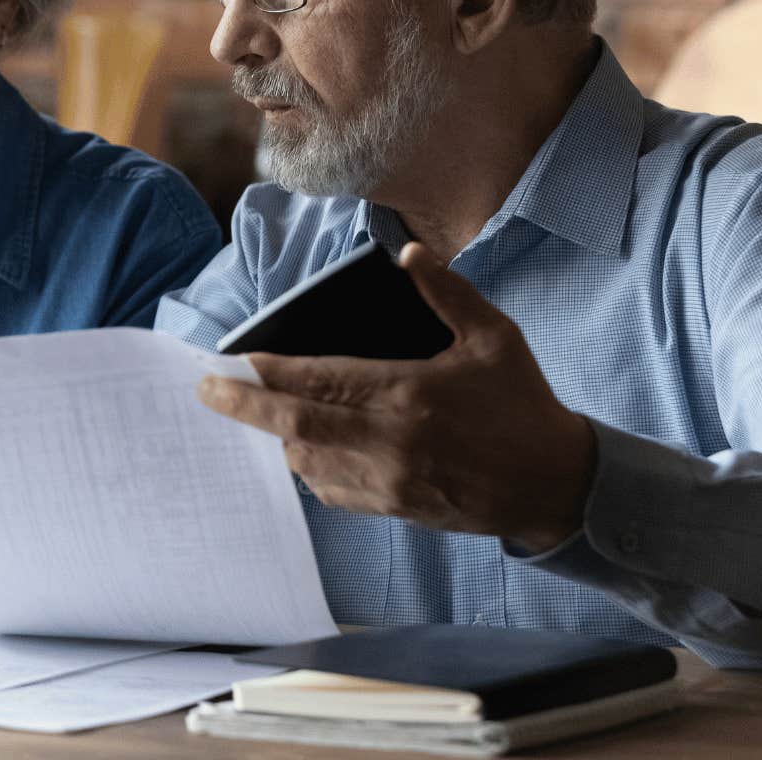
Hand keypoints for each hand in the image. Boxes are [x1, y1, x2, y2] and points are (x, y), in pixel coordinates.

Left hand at [198, 242, 597, 553]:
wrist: (556, 486)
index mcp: (408, 394)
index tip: (232, 362)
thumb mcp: (494, 338)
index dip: (270, 373)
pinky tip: (299, 448)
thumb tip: (410, 252)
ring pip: (306, 461)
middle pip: (294, 426)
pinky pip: (331, 491)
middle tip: (205, 391)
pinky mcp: (393, 508)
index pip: (320, 381)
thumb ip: (447, 294)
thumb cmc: (523, 406)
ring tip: (253, 414)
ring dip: (275, 437)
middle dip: (244, 407)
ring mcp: (388, 481)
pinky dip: (306, 468)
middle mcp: (389, 441)